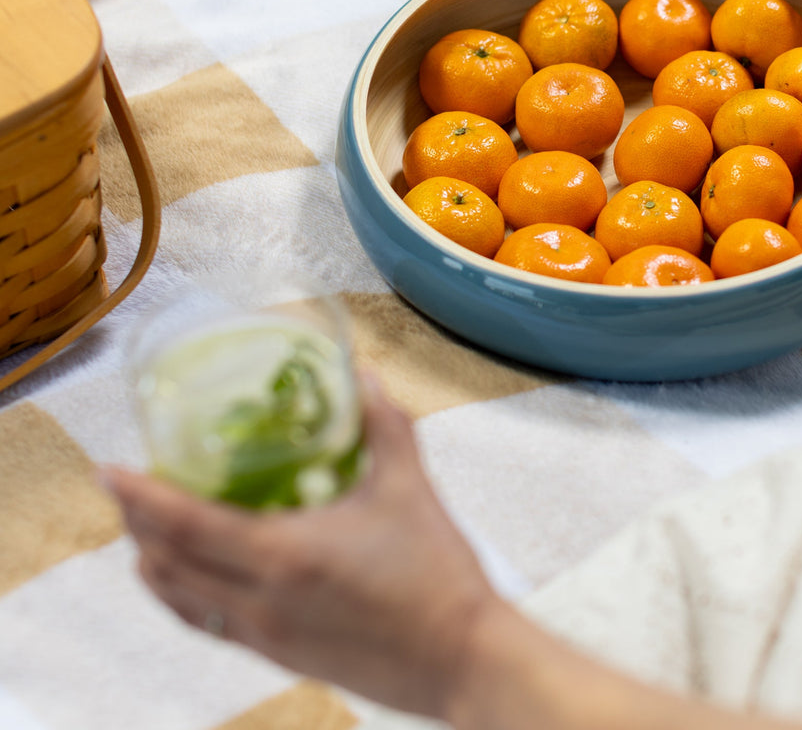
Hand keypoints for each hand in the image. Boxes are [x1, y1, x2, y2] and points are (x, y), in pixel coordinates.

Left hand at [101, 371, 498, 718]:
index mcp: (284, 554)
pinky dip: (182, 596)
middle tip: (127, 490)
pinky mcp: (280, 655)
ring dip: (153, 562)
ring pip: (180, 600)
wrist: (460, 657)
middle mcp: (260, 599)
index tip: (109, 470)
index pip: (186, 524)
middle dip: (136, 525)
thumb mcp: (409, 486)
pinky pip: (208, 623)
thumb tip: (364, 377)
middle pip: (168, 563)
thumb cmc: (436, 573)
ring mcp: (265, 634)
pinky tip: (189, 581)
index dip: (140, 497)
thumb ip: (384, 424)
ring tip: (145, 532)